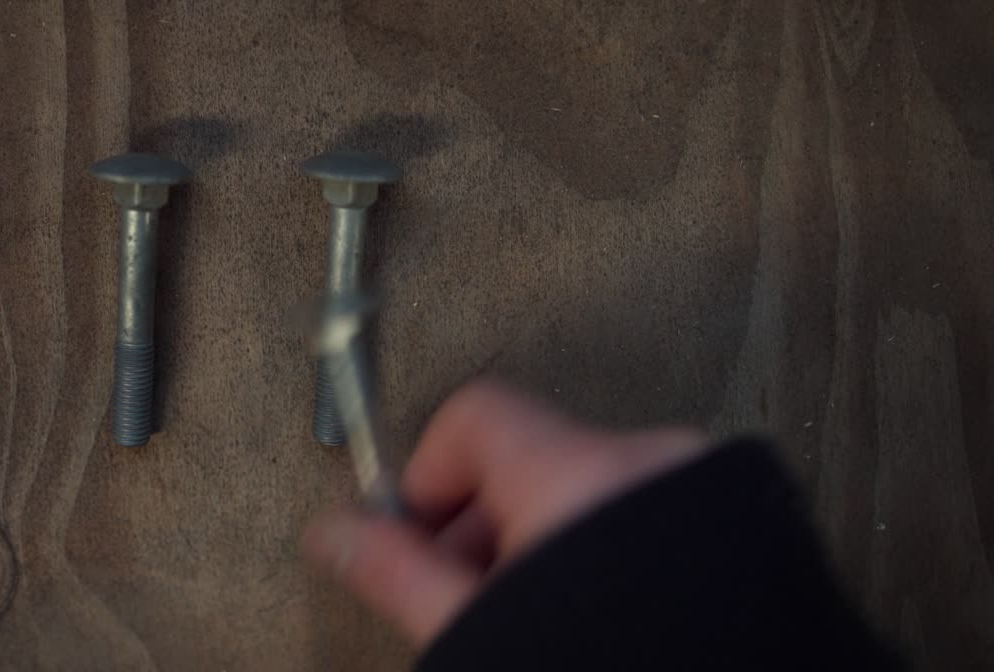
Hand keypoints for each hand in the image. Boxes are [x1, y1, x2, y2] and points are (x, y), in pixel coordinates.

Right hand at [302, 379, 707, 647]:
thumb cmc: (607, 661)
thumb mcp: (481, 627)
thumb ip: (398, 572)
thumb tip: (333, 533)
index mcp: (579, 476)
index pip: (474, 415)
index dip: (430, 472)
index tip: (424, 531)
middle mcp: (647, 462)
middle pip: (528, 452)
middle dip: (487, 521)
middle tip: (478, 595)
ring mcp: (696, 488)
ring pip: (583, 484)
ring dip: (545, 536)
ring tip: (544, 613)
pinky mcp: (729, 518)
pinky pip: (639, 502)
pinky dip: (602, 540)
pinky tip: (597, 607)